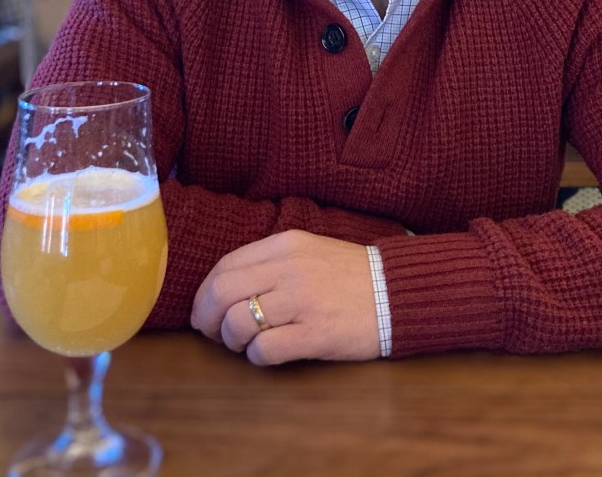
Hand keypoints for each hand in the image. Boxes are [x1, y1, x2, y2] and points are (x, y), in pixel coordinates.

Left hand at [190, 230, 380, 365]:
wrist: (396, 292)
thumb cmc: (348, 275)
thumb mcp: (308, 251)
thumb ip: (269, 262)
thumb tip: (222, 290)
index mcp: (285, 245)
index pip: (225, 266)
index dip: (205, 293)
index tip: (205, 311)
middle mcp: (290, 268)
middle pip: (222, 293)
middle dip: (207, 319)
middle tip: (213, 333)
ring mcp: (302, 301)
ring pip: (238, 322)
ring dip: (232, 340)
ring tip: (246, 344)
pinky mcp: (315, 334)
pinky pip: (264, 350)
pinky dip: (256, 357)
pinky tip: (268, 354)